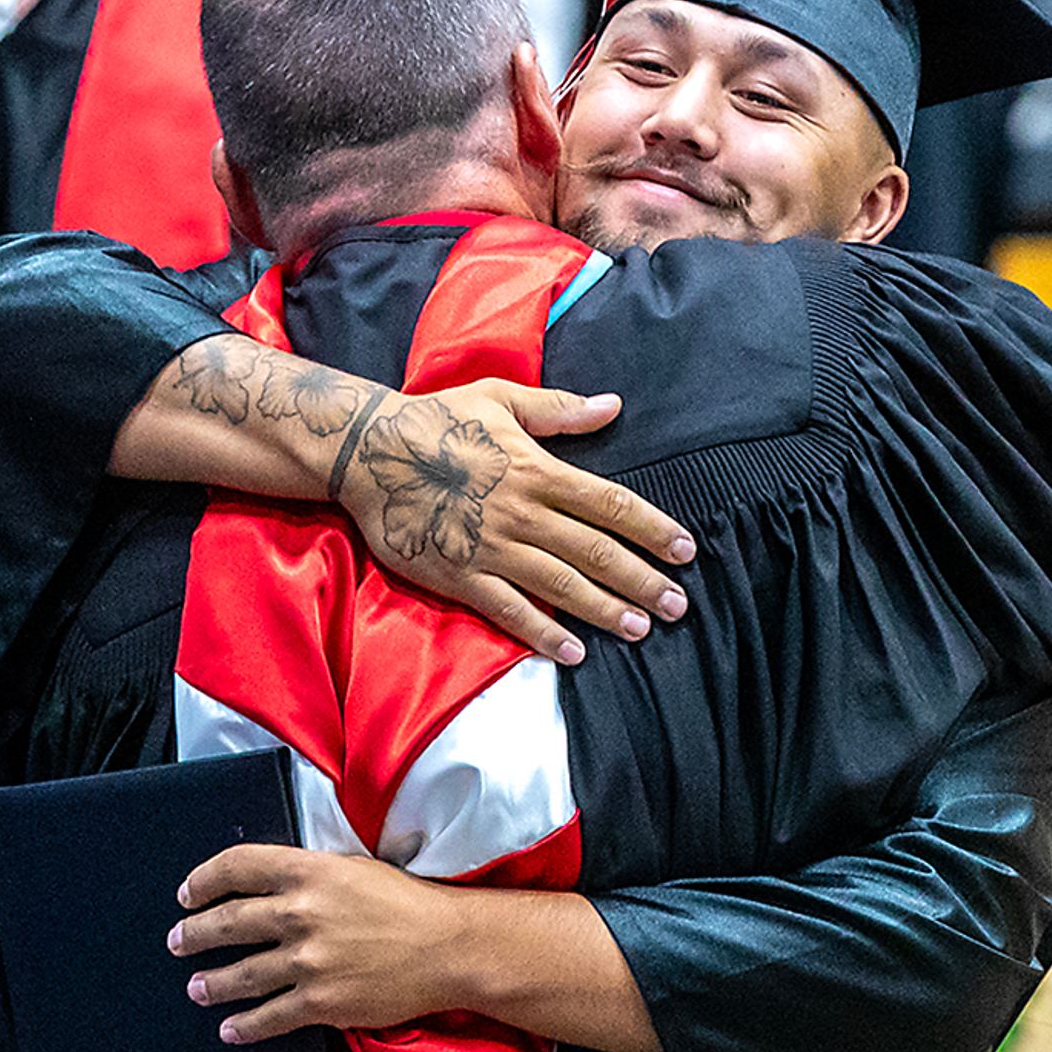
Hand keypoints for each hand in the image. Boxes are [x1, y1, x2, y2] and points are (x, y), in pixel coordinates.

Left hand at [171, 845, 474, 1039]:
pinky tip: (229, 1029)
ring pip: (241, 974)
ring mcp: (308, 960)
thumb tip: (268, 885)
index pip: (237, 866)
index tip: (188, 894)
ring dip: (211, 982)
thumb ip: (307, 874)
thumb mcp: (351, 868)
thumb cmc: (405, 902)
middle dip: (195, 934)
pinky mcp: (321, 1001)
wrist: (447, 947)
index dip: (204, 879)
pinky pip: (269, 1016)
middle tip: (178, 942)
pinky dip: (243, 1025)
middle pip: (228, 922)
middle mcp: (300, 913)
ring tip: (196, 988)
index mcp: (308, 871)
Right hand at [330, 377, 690, 663]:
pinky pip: (509, 611)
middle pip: (594, 550)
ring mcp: (491, 548)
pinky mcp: (460, 577)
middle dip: (641, 579)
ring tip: (640, 628)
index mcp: (536, 470)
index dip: (651, 528)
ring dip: (604, 609)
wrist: (366, 452)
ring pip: (560, 585)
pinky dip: (542, 633)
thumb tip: (612, 406)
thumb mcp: (499, 399)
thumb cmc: (436, 420)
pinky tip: (573, 652)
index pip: (609, 503)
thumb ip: (557, 409)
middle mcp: (522, 513)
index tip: (685, 549)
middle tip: (678, 604)